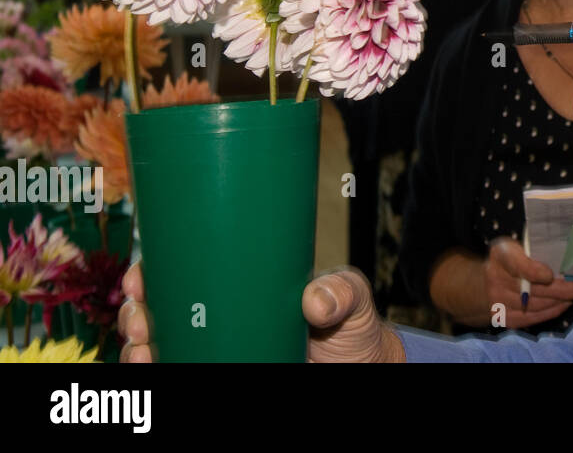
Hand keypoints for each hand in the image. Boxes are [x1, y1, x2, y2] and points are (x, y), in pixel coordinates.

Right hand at [118, 261, 405, 361]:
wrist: (360, 370)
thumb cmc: (350, 328)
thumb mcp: (352, 299)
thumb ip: (341, 290)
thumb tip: (315, 300)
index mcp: (241, 288)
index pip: (184, 273)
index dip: (152, 273)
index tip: (140, 277)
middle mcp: (219, 321)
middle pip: (158, 313)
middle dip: (136, 314)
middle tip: (141, 320)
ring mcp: (217, 353)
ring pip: (157, 349)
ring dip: (137, 349)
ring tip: (143, 351)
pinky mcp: (219, 374)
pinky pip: (175, 375)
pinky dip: (153, 373)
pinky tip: (150, 368)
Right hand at [480, 237, 572, 328]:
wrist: (481, 283)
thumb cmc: (508, 260)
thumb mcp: (516, 246)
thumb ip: (534, 250)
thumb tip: (566, 255)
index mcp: (501, 256)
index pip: (516, 266)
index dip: (533, 272)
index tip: (550, 276)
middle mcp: (496, 280)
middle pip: (531, 290)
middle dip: (560, 290)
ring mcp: (498, 302)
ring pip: (534, 306)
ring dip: (559, 302)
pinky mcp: (503, 318)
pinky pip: (530, 319)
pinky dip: (550, 312)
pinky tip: (563, 305)